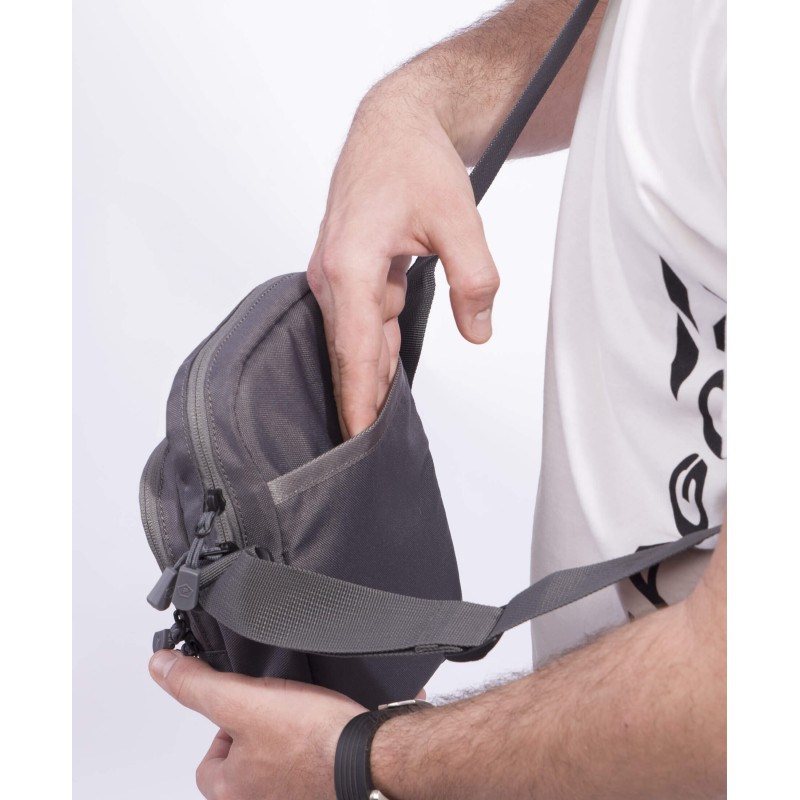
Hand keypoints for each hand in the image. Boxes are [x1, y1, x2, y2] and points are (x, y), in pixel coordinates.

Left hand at [149, 650, 364, 798]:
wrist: (374, 757)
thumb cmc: (313, 740)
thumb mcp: (243, 701)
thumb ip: (198, 686)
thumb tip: (160, 667)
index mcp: (231, 792)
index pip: (208, 764)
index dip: (223, 730)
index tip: (244, 710)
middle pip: (244, 768)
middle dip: (260, 737)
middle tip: (280, 713)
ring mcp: (294, 798)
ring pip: (279, 769)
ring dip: (289, 746)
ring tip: (306, 722)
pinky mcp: (321, 791)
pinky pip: (309, 770)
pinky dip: (314, 753)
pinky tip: (327, 734)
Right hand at [307, 76, 498, 437]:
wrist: (393, 127)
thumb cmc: (414, 162)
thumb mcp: (459, 219)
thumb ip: (474, 279)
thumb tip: (478, 330)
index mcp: (350, 265)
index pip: (356, 350)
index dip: (358, 400)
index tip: (355, 441)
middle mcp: (332, 275)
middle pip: (351, 353)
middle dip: (364, 398)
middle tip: (372, 450)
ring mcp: (335, 276)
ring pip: (359, 339)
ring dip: (377, 372)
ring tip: (383, 422)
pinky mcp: (346, 274)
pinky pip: (364, 321)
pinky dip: (380, 345)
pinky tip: (392, 372)